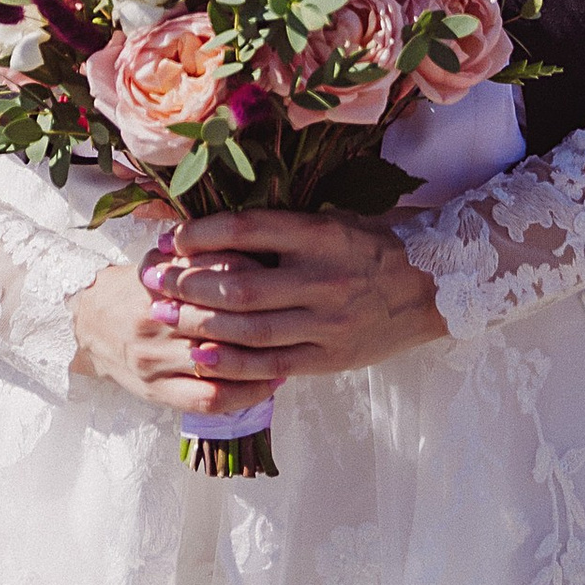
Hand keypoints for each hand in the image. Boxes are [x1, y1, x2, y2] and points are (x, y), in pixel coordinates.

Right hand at [69, 221, 279, 421]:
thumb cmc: (137, 288)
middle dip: (262, 316)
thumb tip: (257, 243)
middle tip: (300, 311)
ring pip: (218, 362)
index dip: (251, 273)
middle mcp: (152, 320)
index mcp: (153, 280)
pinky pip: (209, 399)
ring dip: (261, 358)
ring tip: (294, 348)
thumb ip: (198, 253)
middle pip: (218, 319)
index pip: (210, 275)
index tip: (282, 271)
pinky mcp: (157, 393)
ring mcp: (154, 361)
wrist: (86, 325)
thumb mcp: (160, 259)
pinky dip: (245, 393)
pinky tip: (271, 381)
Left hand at [137, 209, 447, 385]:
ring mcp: (327, 322)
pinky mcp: (330, 357)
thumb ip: (285, 227)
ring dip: (201, 323)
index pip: (249, 229)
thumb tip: (219, 229)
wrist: (430, 288)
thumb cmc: (374, 245)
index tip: (171, 239)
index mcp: (322, 235)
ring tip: (166, 316)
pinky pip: (273, 363)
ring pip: (251, 327)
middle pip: (241, 283)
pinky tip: (201, 357)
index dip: (202, 234)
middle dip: (189, 283)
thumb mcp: (333, 220)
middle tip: (154, 281)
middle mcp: (323, 278)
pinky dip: (234, 362)